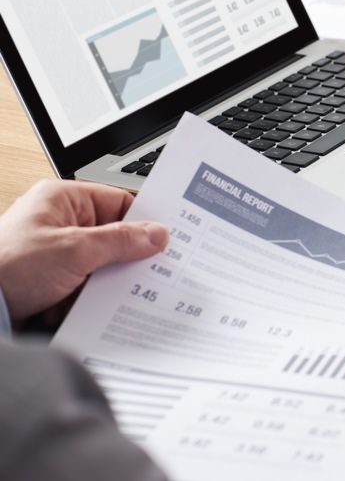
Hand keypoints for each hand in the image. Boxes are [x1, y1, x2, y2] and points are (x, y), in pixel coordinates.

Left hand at [0, 180, 167, 320]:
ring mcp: (55, 251)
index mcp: (63, 199)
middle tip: (143, 271)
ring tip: (96, 292)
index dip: (145, 221)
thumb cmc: (5, 267)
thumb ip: (121, 240)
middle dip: (123, 258)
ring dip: (102, 283)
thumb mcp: (74, 250)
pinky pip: (86, 284)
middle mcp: (60, 221)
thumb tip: (157, 234)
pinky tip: (79, 306)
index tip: (168, 238)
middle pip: (114, 236)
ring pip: (102, 264)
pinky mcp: (51, 279)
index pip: (120, 202)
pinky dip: (87, 297)